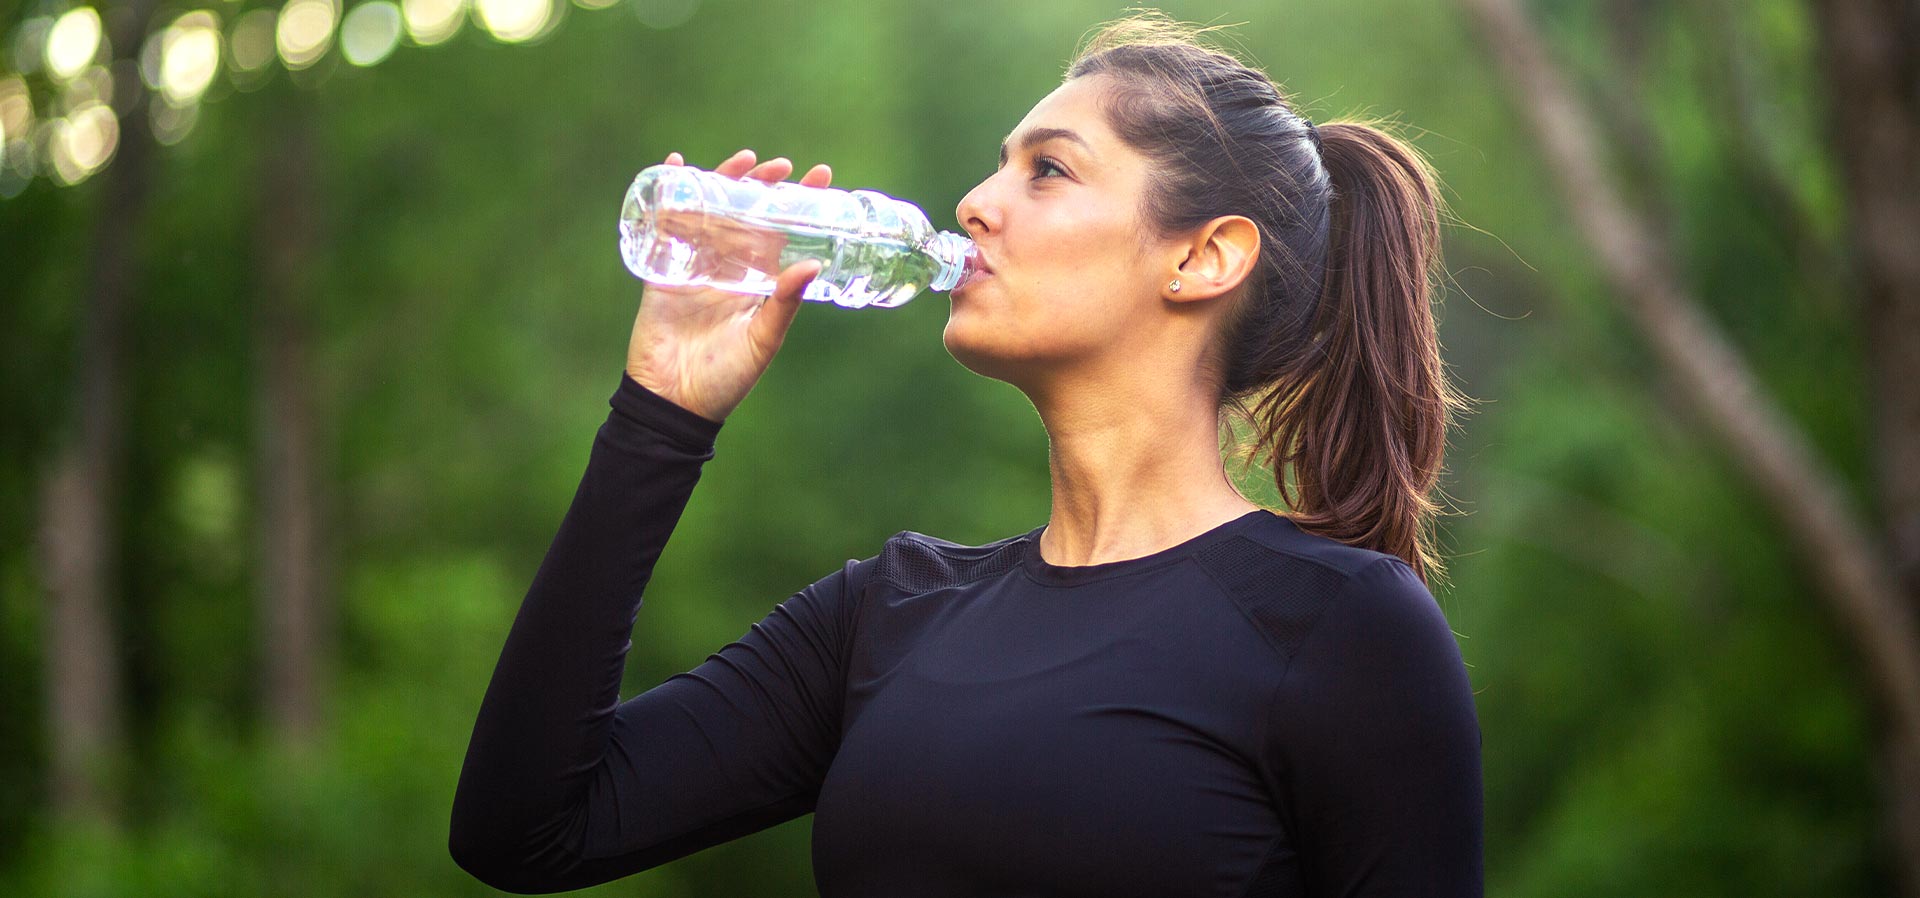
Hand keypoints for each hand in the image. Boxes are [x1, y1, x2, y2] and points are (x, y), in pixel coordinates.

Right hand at [625, 148, 833, 422]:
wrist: (674, 403)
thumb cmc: (725, 380)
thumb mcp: (762, 340)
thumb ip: (784, 304)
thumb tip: (812, 266)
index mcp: (755, 284)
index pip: (781, 233)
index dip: (798, 205)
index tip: (820, 176)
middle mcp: (728, 269)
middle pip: (746, 215)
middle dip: (763, 187)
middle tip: (781, 166)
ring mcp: (694, 267)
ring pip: (710, 214)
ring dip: (723, 182)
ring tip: (744, 161)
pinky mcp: (661, 271)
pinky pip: (663, 227)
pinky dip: (667, 196)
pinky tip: (674, 166)